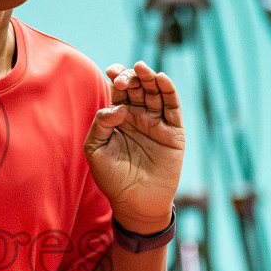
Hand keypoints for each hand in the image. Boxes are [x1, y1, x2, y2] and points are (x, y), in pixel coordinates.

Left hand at [84, 61, 184, 231]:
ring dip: (150, 78)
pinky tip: (161, 79)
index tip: (110, 71)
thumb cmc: (113, 178)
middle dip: (131, 77)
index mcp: (119, 117)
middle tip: (123, 78)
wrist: (136, 202)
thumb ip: (101, 125)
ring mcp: (157, 122)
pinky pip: (172, 107)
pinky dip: (169, 91)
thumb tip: (116, 107)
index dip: (117, 77)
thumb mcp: (96, 150)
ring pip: (155, 93)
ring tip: (142, 68)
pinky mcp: (173, 131)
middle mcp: (139, 116)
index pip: (119, 90)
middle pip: (138, 87)